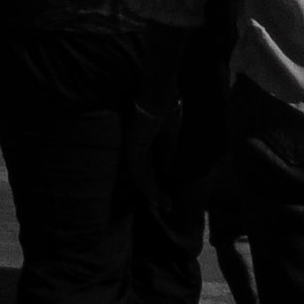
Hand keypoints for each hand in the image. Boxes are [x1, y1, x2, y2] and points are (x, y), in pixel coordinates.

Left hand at [125, 96, 175, 211]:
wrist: (158, 97)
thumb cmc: (166, 111)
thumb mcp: (170, 136)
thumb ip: (168, 152)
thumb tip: (167, 170)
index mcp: (143, 142)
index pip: (148, 168)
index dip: (156, 183)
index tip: (167, 197)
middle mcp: (135, 147)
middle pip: (143, 175)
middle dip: (154, 192)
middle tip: (165, 206)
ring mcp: (132, 147)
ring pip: (139, 176)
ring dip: (151, 191)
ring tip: (162, 204)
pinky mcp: (132, 147)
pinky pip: (137, 171)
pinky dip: (146, 184)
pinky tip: (154, 195)